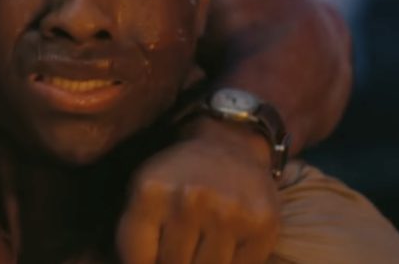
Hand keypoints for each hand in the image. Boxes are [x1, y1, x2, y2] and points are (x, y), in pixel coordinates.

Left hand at [116, 119, 281, 263]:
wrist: (230, 145)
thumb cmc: (180, 176)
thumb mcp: (144, 192)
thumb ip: (135, 235)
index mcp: (152, 192)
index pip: (139, 259)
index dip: (146, 263)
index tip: (155, 254)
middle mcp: (191, 200)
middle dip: (174, 260)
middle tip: (183, 241)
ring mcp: (229, 214)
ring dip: (202, 261)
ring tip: (204, 239)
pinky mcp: (263, 225)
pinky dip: (232, 263)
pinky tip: (228, 242)